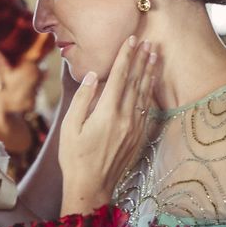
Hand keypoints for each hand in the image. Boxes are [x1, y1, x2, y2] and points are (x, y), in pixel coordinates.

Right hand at [58, 36, 156, 214]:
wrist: (92, 187)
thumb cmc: (75, 157)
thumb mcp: (70, 126)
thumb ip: (83, 98)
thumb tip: (94, 75)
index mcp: (107, 112)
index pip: (119, 76)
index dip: (126, 55)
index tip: (131, 39)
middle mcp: (125, 117)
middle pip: (136, 81)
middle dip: (142, 59)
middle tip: (149, 41)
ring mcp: (134, 127)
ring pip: (145, 92)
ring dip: (150, 72)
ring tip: (155, 54)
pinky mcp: (138, 136)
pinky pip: (147, 107)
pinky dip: (150, 91)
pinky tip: (151, 82)